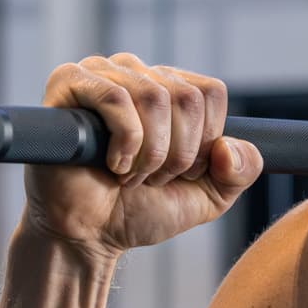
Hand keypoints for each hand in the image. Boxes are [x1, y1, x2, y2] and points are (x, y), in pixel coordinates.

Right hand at [22, 52, 263, 259]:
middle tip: (153, 178)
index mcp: (171, 87)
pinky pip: (115, 98)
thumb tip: (229, 146)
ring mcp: (101, 73)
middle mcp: (137, 71)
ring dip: (150, 153)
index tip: (181, 172)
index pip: (210, 93)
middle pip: (186, 97)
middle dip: (177, 154)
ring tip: (131, 175)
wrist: (91, 235)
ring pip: (153, 97)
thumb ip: (240, 172)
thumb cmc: (143, 209)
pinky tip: (113, 164)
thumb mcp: (210, 196)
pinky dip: (124, 142)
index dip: (203, 143)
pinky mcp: (68, 83)